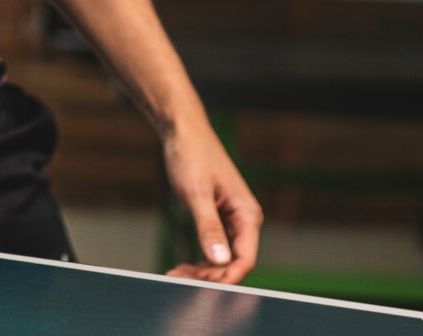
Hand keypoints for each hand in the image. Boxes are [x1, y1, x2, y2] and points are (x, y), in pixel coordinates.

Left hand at [162, 119, 261, 282]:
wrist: (183, 132)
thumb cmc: (192, 155)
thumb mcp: (197, 193)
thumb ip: (209, 227)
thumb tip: (220, 259)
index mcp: (247, 213)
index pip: (245, 259)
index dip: (227, 278)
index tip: (203, 289)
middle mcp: (244, 220)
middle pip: (233, 263)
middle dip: (209, 276)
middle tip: (179, 279)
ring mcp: (231, 221)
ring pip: (223, 259)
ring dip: (202, 271)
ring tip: (176, 274)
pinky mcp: (218, 220)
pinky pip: (214, 249)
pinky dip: (199, 261)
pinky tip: (182, 266)